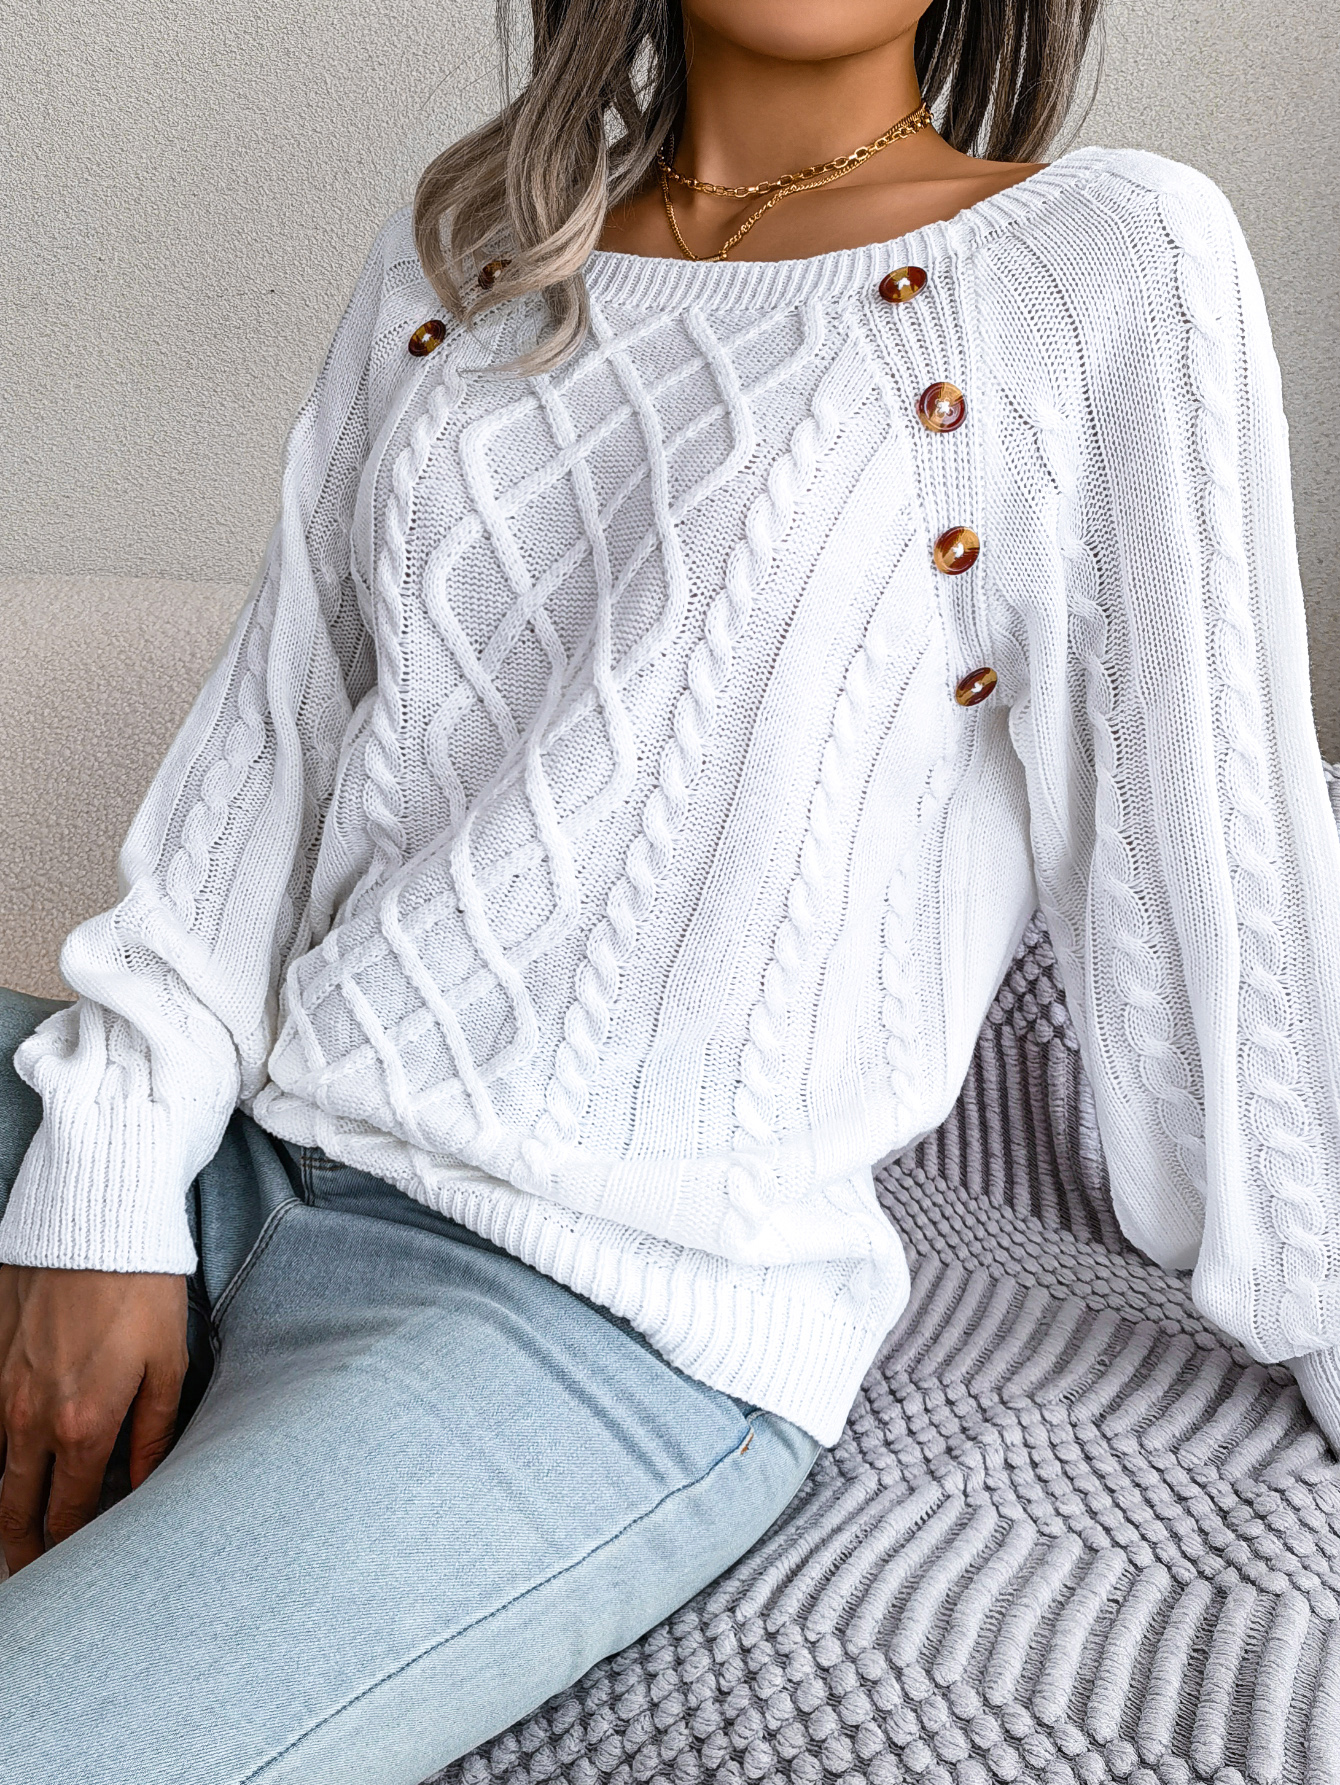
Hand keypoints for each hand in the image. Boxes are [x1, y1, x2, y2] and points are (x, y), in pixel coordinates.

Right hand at [0, 1265, 187, 1574]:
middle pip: (12, 1509)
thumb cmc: (142, 1288)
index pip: (67, 1512)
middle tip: (27, 1574)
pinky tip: (7, 1460)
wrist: (93, 1219)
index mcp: (82, 1425)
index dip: (70, 1546)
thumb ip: (153, 1433)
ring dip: (2, 1502)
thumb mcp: (168, 1363)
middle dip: (19, 1551)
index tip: (75, 1568)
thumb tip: (144, 1485)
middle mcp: (30, 1417)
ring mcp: (0, 1388)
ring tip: (14, 1529)